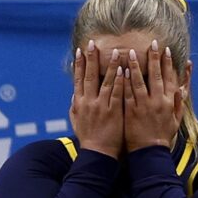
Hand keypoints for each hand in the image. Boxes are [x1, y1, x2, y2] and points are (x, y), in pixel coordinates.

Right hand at [69, 43, 125, 157]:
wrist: (98, 153)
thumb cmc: (89, 138)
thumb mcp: (76, 121)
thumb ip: (75, 106)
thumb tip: (74, 93)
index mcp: (79, 103)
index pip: (78, 79)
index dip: (79, 64)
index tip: (80, 50)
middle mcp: (88, 102)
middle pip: (89, 76)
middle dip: (91, 59)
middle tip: (92, 44)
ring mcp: (101, 106)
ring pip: (106, 82)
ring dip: (110, 66)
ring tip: (115, 51)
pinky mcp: (113, 111)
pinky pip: (117, 93)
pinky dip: (120, 81)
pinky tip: (123, 70)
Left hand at [122, 43, 182, 150]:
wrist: (149, 152)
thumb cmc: (162, 135)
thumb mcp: (176, 118)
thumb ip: (179, 102)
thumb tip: (182, 87)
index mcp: (169, 101)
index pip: (169, 77)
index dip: (167, 63)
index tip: (165, 49)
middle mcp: (157, 101)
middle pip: (155, 75)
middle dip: (154, 58)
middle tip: (151, 43)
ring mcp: (143, 106)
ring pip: (139, 82)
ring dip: (135, 66)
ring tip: (130, 52)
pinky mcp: (130, 111)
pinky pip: (126, 93)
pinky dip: (123, 82)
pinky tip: (119, 71)